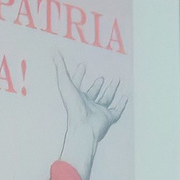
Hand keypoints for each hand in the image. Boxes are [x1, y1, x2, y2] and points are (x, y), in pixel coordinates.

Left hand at [56, 55, 127, 179]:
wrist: (84, 127)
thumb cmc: (74, 107)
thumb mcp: (65, 84)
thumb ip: (60, 68)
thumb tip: (54, 51)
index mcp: (77, 97)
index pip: (77, 84)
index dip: (78, 74)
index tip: (82, 65)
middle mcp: (88, 104)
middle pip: (93, 93)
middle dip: (97, 85)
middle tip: (102, 77)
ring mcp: (99, 112)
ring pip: (106, 99)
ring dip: (111, 90)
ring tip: (116, 79)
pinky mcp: (109, 118)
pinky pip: (117, 110)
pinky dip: (122, 103)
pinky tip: (126, 95)